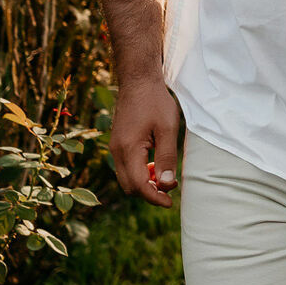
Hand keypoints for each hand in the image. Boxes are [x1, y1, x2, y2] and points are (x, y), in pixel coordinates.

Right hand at [111, 78, 182, 207]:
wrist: (138, 81)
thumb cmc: (155, 102)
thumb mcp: (167, 128)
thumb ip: (167, 157)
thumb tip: (166, 184)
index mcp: (128, 149)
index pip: (139, 186)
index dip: (154, 197)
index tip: (170, 202)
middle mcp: (117, 152)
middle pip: (130, 187)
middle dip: (149, 192)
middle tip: (170, 185)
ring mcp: (115, 148)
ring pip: (127, 179)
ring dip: (145, 183)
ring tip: (165, 173)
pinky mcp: (118, 144)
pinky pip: (126, 168)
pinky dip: (140, 172)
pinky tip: (155, 163)